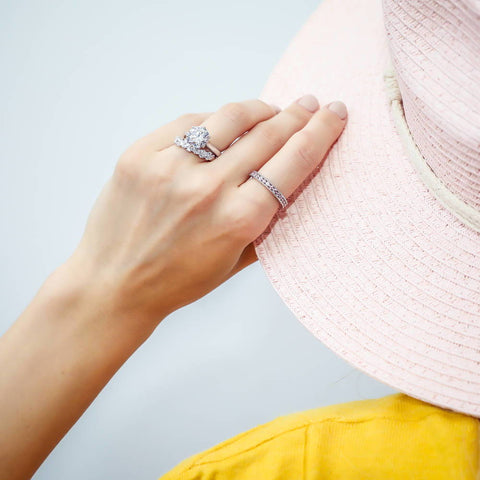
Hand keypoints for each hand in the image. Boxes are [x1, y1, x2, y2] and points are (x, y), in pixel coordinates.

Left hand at [66, 95, 346, 326]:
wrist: (115, 285)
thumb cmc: (178, 281)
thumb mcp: (235, 262)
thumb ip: (268, 223)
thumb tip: (293, 183)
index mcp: (239, 219)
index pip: (294, 161)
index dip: (320, 132)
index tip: (334, 115)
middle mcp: (208, 188)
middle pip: (267, 133)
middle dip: (295, 115)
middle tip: (309, 104)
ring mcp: (170, 167)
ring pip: (229, 117)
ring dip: (257, 109)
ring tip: (269, 110)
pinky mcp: (140, 155)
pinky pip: (187, 123)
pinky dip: (211, 122)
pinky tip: (219, 127)